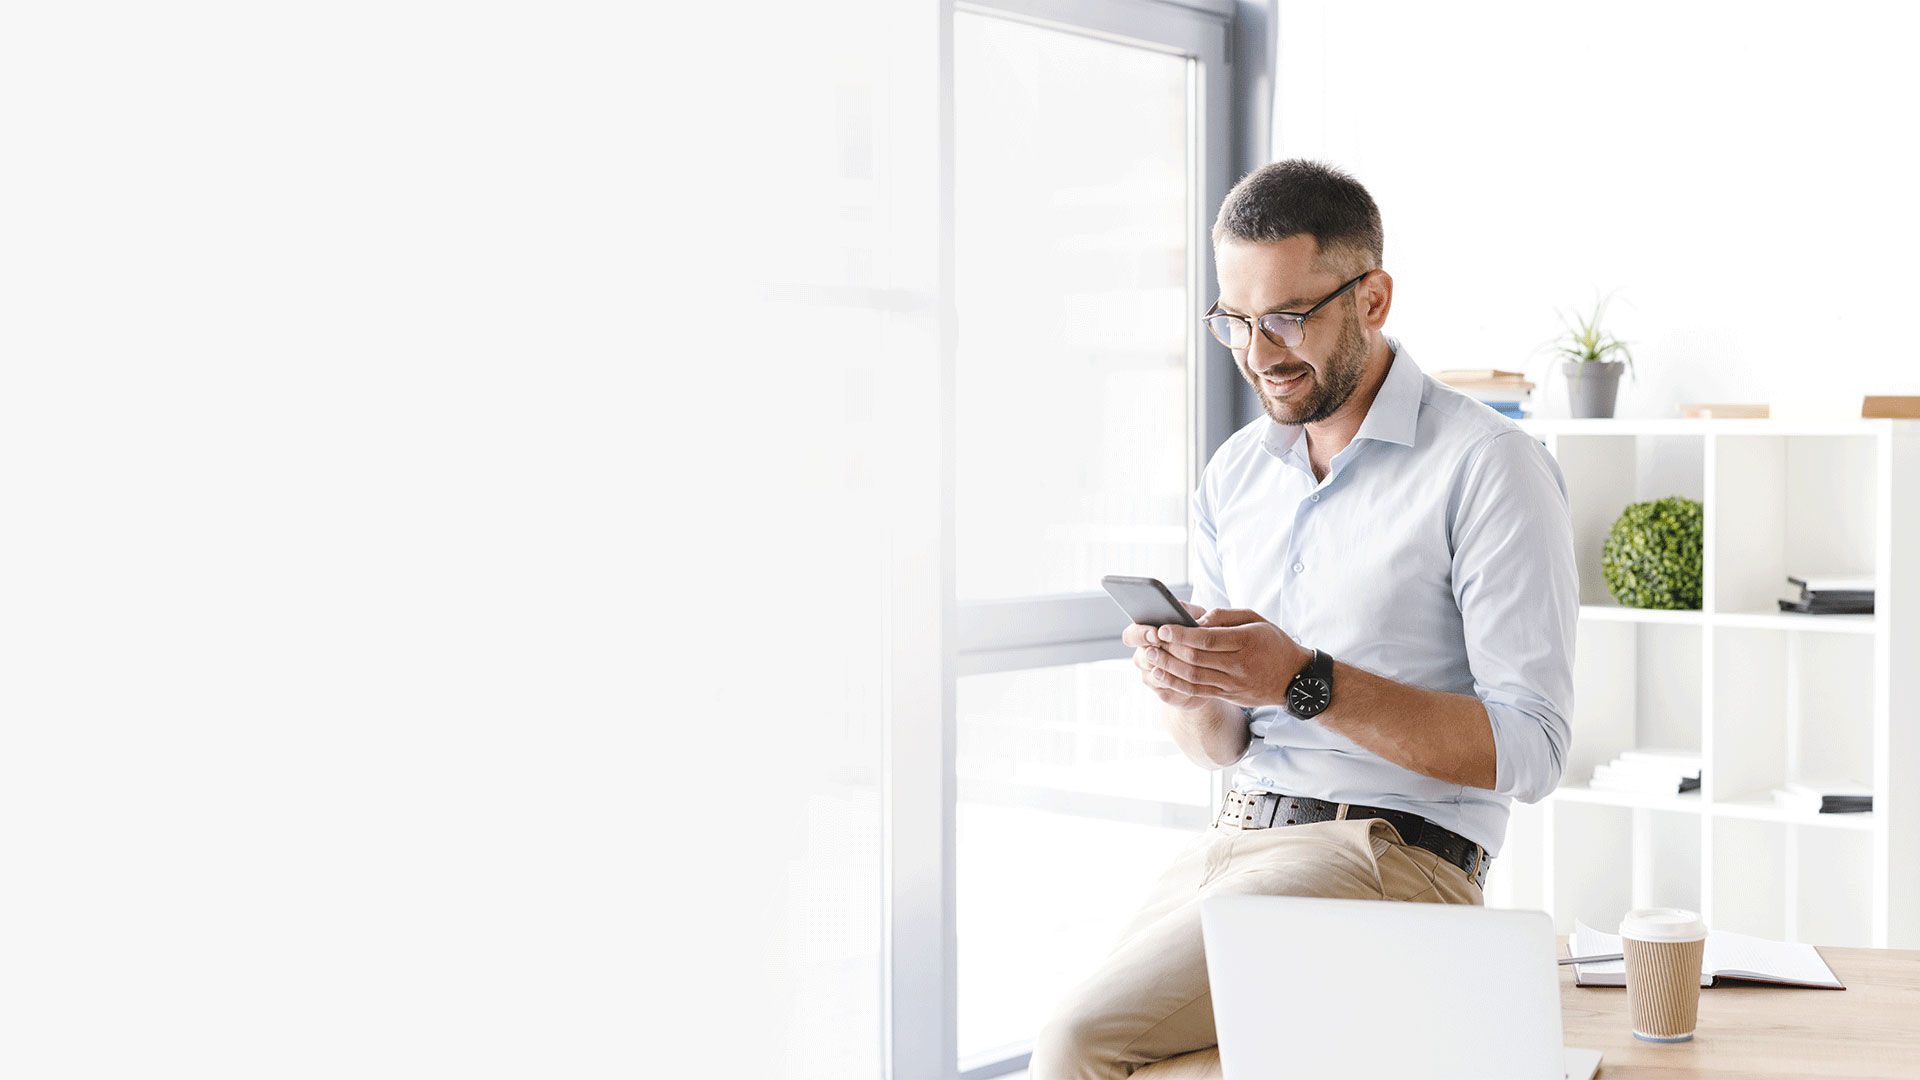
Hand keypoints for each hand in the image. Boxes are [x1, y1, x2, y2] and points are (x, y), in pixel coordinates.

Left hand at [1135, 608, 1312, 709]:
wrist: (1295, 680)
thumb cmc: (1273, 643)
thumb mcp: (1257, 620)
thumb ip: (1226, 616)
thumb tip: (1196, 621)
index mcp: (1247, 642)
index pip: (1209, 640)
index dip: (1182, 634)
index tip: (1163, 628)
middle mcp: (1240, 666)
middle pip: (1197, 659)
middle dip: (1169, 650)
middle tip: (1149, 641)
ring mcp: (1233, 684)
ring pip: (1194, 678)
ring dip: (1168, 668)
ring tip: (1150, 658)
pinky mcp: (1229, 696)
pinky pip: (1198, 691)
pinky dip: (1176, 684)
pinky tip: (1161, 675)